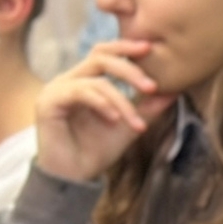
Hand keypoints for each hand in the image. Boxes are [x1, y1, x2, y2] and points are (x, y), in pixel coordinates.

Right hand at [34, 40, 170, 184]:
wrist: (74, 177)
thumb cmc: (97, 150)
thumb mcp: (129, 126)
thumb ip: (148, 107)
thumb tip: (174, 90)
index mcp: (85, 80)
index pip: (104, 53)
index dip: (125, 47)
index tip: (150, 48)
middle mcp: (69, 80)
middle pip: (100, 57)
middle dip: (130, 69)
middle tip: (152, 87)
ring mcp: (56, 89)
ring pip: (96, 80)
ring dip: (122, 100)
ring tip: (137, 123)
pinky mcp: (48, 102)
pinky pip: (80, 93)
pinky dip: (102, 105)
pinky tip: (115, 120)